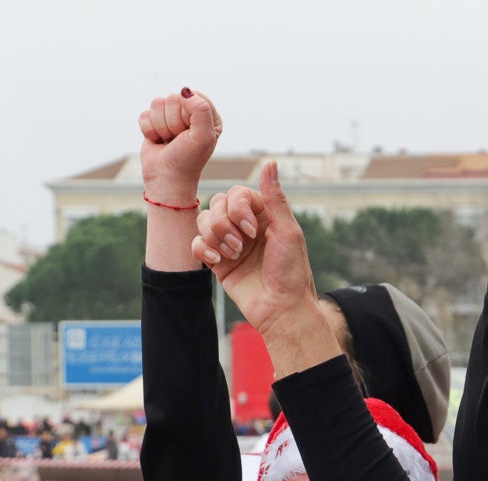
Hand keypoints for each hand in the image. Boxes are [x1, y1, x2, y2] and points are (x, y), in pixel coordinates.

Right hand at [138, 88, 221, 205]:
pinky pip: (145, 114)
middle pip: (173, 98)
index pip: (193, 96)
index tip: (190, 132)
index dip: (187, 114)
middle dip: (173, 121)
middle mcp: (190, 113)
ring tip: (169, 141)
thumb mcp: (203, 136)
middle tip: (178, 139)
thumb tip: (185, 91)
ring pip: (157, 103)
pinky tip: (158, 141)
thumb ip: (201, 110)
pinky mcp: (154, 122)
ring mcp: (171, 117)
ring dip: (161, 126)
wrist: (167, 178)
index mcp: (208, 115)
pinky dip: (149, 130)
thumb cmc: (189, 160)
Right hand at [192, 163, 317, 339]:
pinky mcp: (217, 261)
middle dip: (224, 224)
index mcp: (264, 215)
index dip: (238, 208)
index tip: (253, 230)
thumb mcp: (288, 232)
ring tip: (233, 255)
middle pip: (216, 204)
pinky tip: (217, 262)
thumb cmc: (291, 271)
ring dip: (214, 236)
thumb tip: (270, 162)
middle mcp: (245, 225)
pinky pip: (196, 243)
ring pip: (204, 221)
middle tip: (242, 246)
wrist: (281, 309)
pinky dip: (202, 250)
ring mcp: (230, 242)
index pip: (237, 193)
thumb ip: (275, 198)